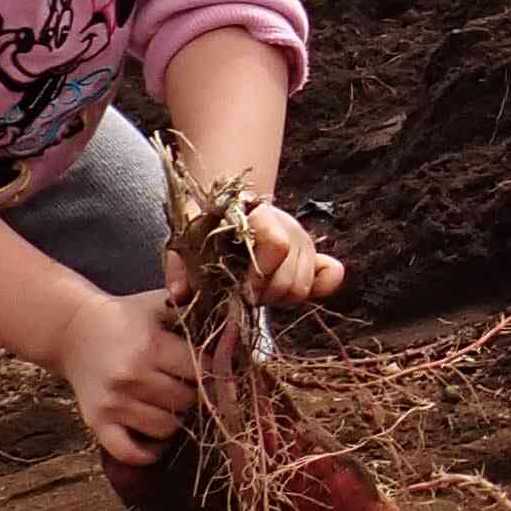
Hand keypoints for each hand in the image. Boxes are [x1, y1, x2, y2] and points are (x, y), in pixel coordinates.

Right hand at [61, 288, 199, 466]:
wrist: (73, 331)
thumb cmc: (125, 318)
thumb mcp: (158, 304)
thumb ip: (194, 311)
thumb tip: (233, 328)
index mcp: (150, 346)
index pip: (201, 371)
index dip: (212, 371)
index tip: (211, 368)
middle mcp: (131, 377)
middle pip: (187, 402)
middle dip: (194, 395)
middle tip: (187, 385)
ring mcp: (113, 404)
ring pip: (166, 428)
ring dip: (175, 420)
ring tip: (170, 403)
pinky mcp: (97, 423)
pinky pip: (131, 453)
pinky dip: (149, 452)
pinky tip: (156, 437)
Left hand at [163, 198, 344, 310]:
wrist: (226, 212)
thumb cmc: (204, 230)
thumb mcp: (186, 244)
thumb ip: (179, 268)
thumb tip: (180, 296)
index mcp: (258, 216)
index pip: (278, 245)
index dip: (260, 275)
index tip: (242, 291)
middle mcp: (288, 225)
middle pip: (293, 273)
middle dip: (267, 294)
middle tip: (245, 296)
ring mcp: (305, 241)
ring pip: (304, 284)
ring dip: (280, 298)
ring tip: (257, 293)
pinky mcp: (314, 256)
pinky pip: (330, 276)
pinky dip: (317, 289)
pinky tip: (287, 293)